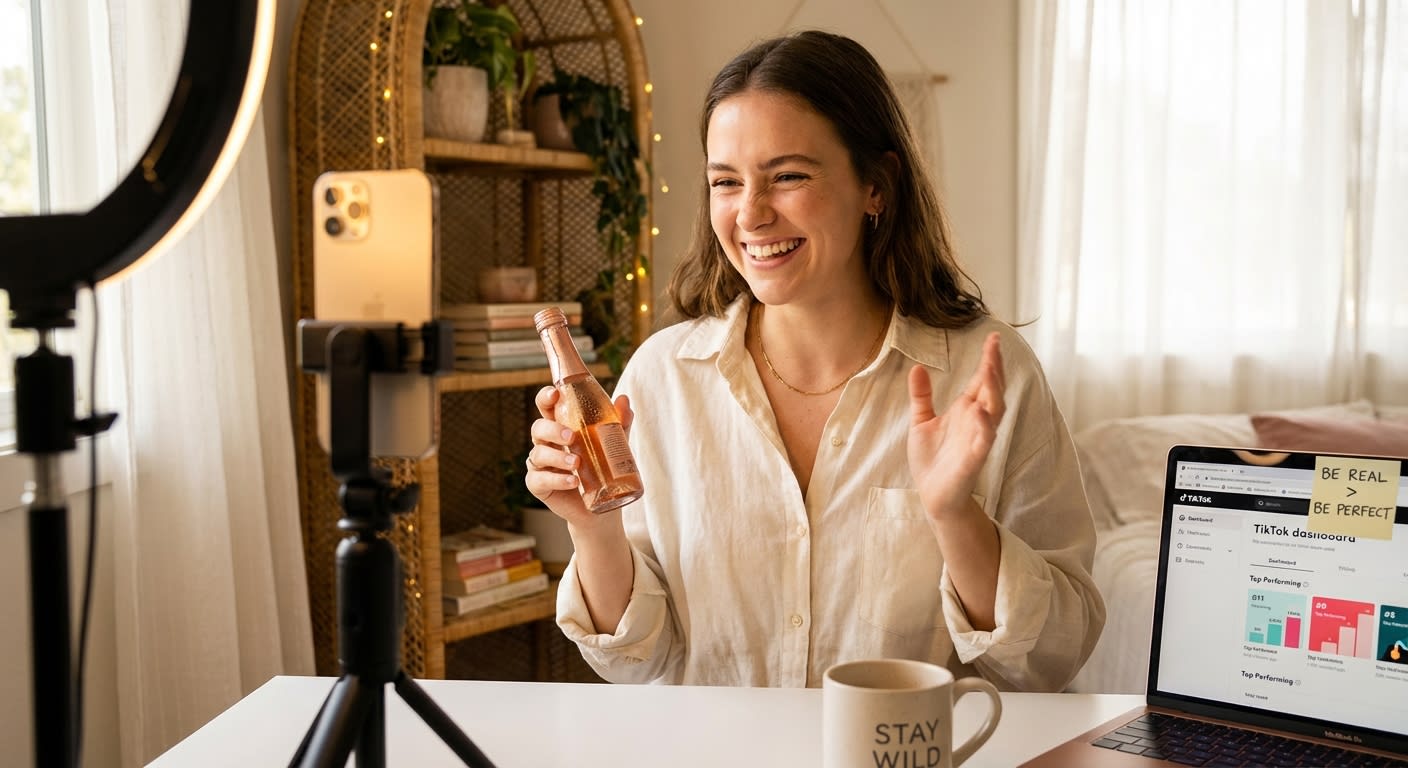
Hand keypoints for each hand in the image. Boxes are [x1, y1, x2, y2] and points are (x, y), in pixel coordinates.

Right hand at [525, 385, 634, 527]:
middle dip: (552, 429)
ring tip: (577, 463)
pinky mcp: (538, 485)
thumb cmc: (603, 468)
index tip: (555, 393)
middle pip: (538, 428)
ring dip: (557, 457)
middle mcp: (546, 443)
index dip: (546, 397)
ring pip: (538, 453)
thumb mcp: (614, 444)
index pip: (546, 407)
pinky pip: (540, 479)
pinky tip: (573, 481)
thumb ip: (618, 423)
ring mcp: (540, 464)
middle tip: (571, 436)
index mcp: (559, 427)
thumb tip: (624, 399)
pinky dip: (557, 479)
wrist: (602, 506)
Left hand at [907, 332, 1005, 520]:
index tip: (992, 338)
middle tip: (994, 347)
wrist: (932, 494)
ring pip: (993, 412)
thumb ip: (922, 396)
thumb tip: (916, 367)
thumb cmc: (932, 459)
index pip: (982, 380)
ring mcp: (977, 439)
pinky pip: (984, 440)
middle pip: (992, 390)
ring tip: (990, 370)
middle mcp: (975, 421)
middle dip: (995, 368)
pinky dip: (984, 426)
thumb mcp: (921, 421)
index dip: (989, 360)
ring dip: (993, 391)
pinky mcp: (974, 459)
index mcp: (965, 410)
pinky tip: (980, 411)